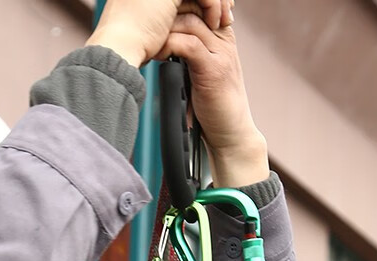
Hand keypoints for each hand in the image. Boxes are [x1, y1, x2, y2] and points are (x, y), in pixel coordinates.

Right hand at [85, 0, 233, 69]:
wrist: (118, 49)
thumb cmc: (127, 47)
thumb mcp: (150, 25)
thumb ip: (163, 15)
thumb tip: (175, 23)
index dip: (200, 1)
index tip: (213, 14)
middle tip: (226, 16)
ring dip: (217, 2)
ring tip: (222, 21)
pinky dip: (214, 5)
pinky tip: (215, 21)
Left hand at [155, 12, 268, 186]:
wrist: (231, 133)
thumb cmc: (212, 108)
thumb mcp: (200, 74)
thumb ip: (188, 55)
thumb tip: (160, 45)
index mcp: (221, 38)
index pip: (199, 7)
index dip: (176, 8)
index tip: (152, 21)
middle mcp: (224, 40)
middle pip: (193, 9)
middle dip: (167, 15)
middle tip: (145, 27)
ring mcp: (221, 53)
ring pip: (190, 22)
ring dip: (164, 30)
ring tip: (148, 42)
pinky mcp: (214, 69)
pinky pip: (190, 45)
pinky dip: (170, 46)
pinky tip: (157, 55)